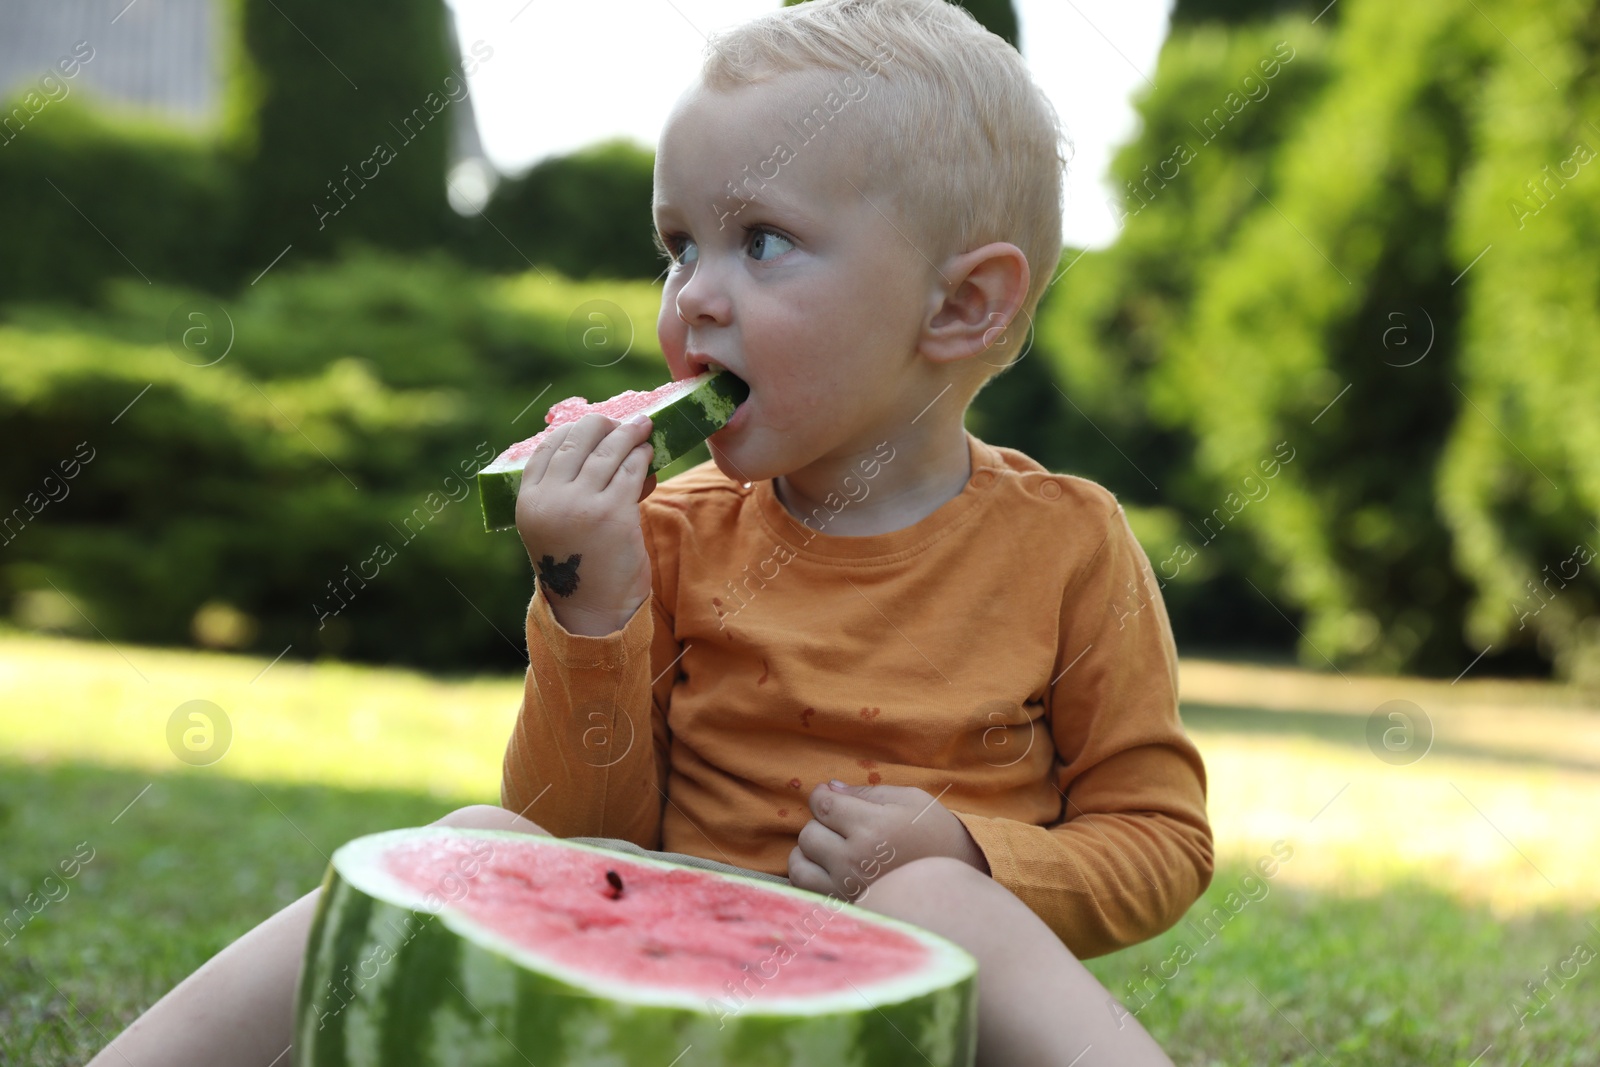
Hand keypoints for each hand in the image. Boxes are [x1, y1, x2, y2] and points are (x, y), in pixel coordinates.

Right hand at [514, 412, 657, 635]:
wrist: (593, 609)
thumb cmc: (580, 564)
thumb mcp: (557, 524)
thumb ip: (567, 489)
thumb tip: (605, 444)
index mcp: (528, 501)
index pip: (546, 448)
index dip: (572, 430)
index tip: (592, 425)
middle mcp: (549, 499)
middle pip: (577, 440)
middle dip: (602, 424)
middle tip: (622, 422)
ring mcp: (581, 505)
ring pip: (608, 451)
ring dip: (629, 435)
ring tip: (642, 429)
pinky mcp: (613, 514)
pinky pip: (630, 471)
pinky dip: (642, 458)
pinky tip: (648, 455)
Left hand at [787, 780, 989, 901]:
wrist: (955, 889)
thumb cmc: (936, 837)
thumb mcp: (910, 801)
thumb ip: (867, 793)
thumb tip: (829, 787)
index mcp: (873, 828)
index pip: (822, 803)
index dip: (823, 796)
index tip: (834, 799)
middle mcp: (855, 860)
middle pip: (809, 832)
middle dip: (822, 824)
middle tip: (845, 828)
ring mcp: (847, 888)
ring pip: (799, 862)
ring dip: (811, 852)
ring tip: (834, 850)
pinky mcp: (844, 908)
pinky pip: (803, 890)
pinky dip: (807, 876)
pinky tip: (828, 870)